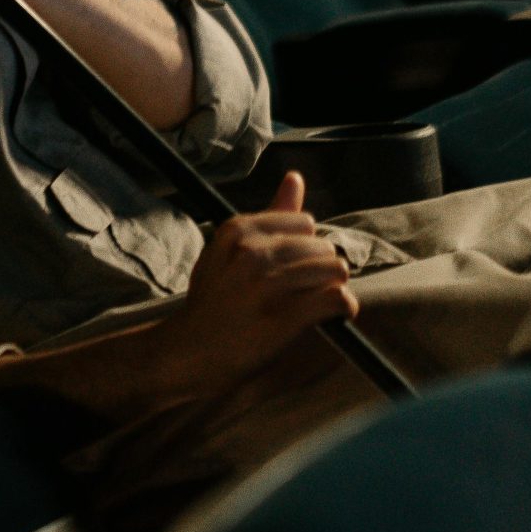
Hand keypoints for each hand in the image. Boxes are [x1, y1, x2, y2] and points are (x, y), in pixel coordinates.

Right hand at [147, 173, 354, 404]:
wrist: (187, 354)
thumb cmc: (214, 301)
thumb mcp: (228, 250)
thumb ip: (270, 215)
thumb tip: (295, 177)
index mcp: (239, 229)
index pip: (305, 223)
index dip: (305, 249)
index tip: (294, 270)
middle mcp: (253, 252)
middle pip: (323, 246)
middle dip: (322, 269)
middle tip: (306, 292)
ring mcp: (267, 285)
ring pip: (334, 270)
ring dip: (334, 289)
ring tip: (319, 305)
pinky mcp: (284, 317)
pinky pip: (336, 299)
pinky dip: (343, 308)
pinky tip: (335, 317)